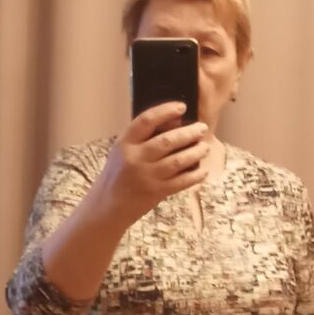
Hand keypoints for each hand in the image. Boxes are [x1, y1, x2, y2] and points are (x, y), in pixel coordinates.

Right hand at [97, 102, 210, 224]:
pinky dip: (195, 176)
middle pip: (167, 141)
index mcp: (125, 143)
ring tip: (205, 147)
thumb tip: (174, 123)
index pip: (146, 120)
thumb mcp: (122, 152)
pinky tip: (203, 171)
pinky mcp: (156, 192)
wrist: (108, 207)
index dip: (166, 111)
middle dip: (189, 133)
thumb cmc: (117, 176)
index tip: (182, 107)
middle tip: (202, 128)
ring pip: (178, 161)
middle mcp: (136, 158)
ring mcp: (147, 176)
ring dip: (195, 152)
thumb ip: (142, 139)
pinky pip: (181, 182)